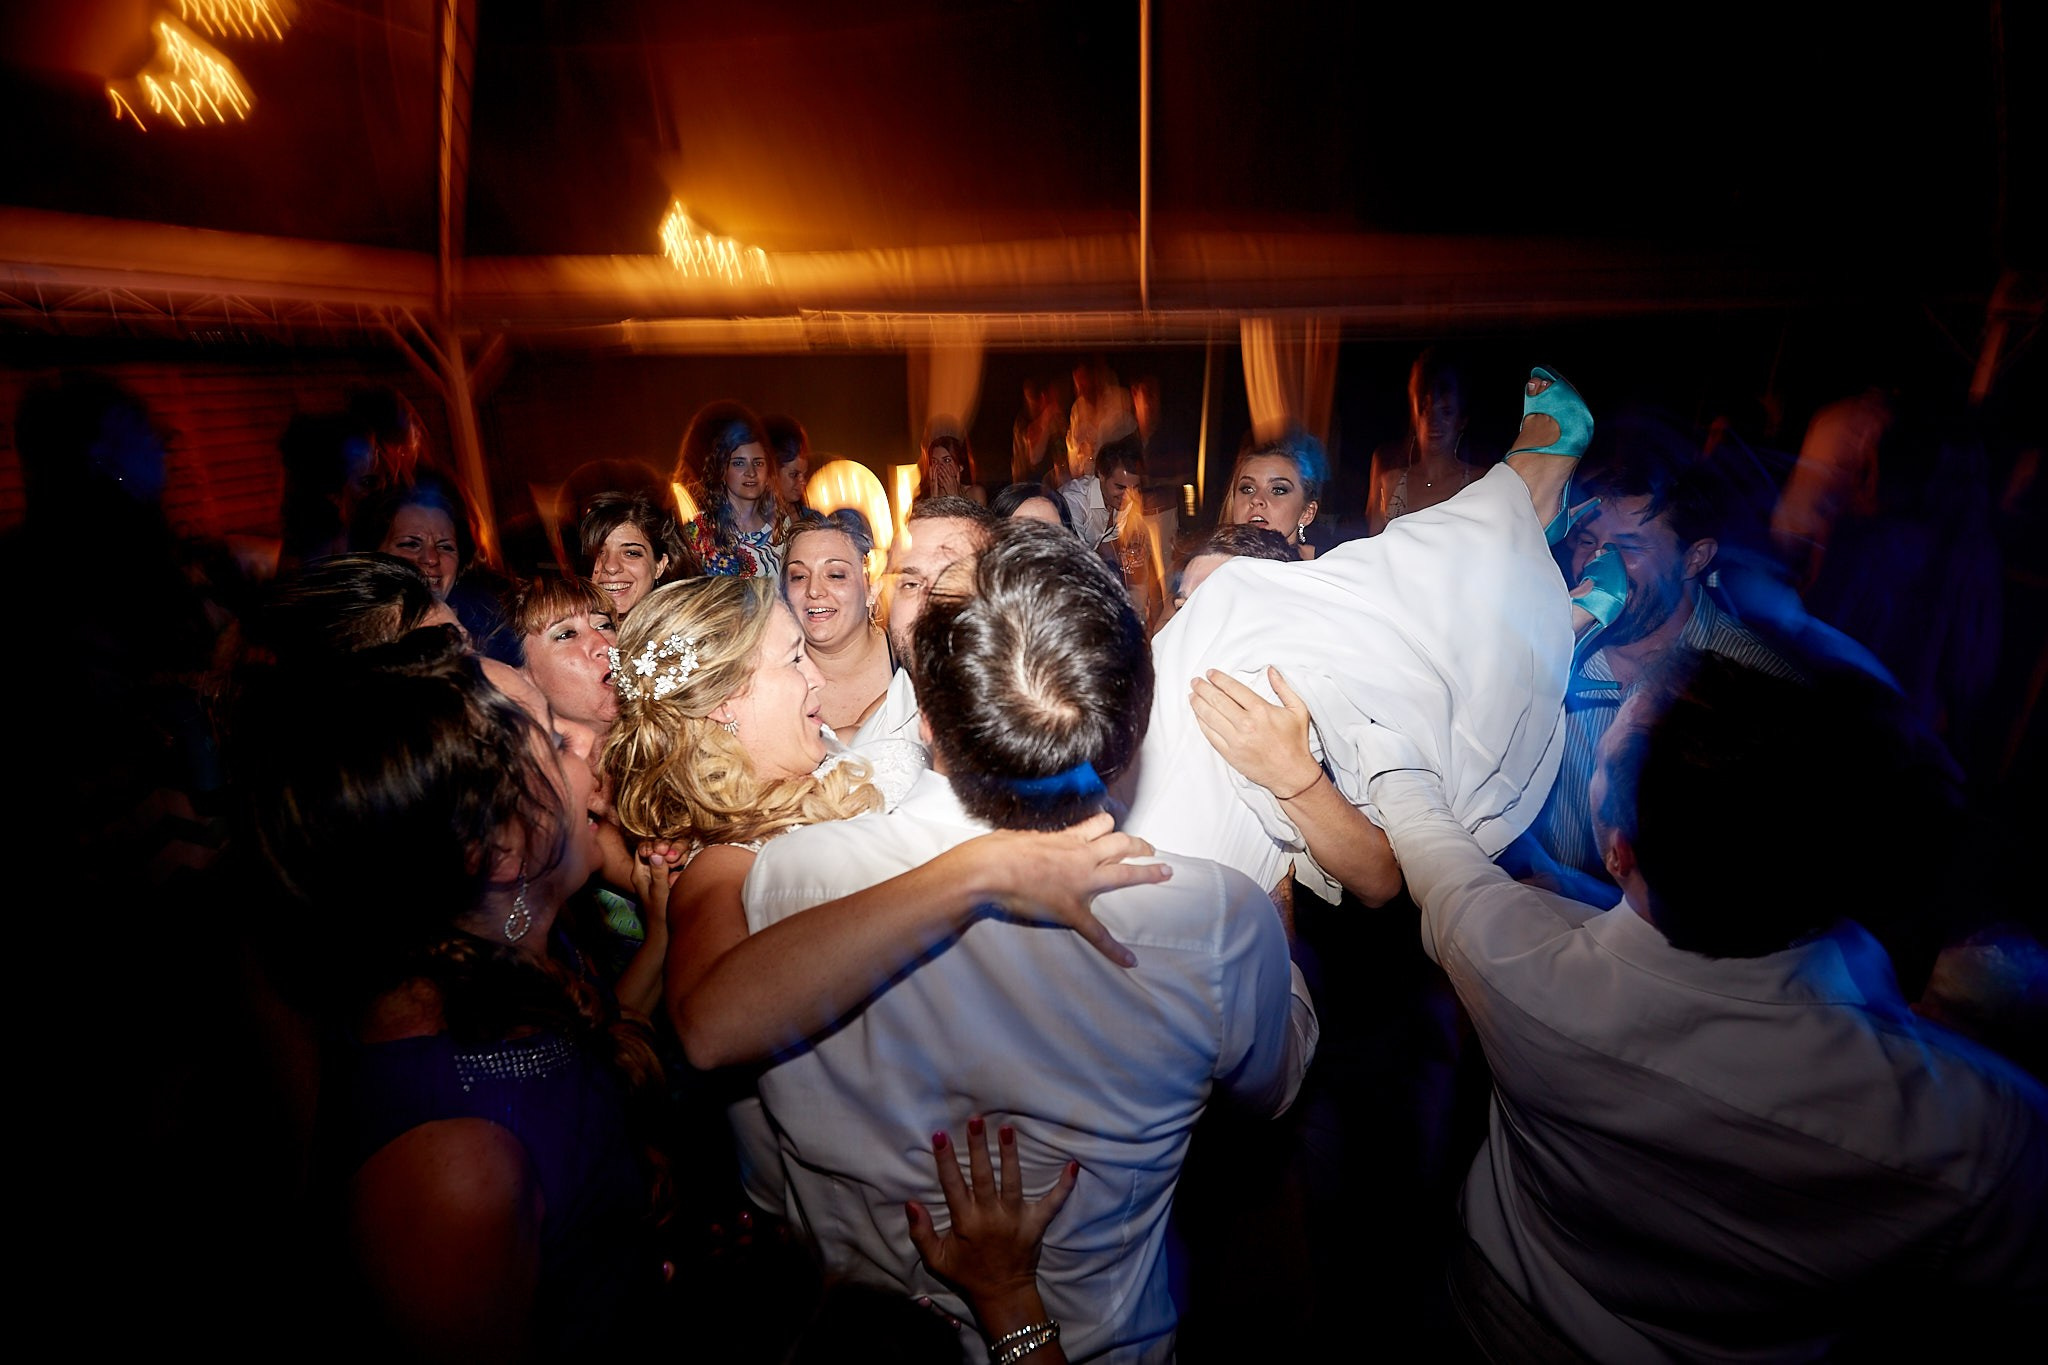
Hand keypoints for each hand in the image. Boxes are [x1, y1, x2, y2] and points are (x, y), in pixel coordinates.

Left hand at [631, 839, 684, 917]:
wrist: (665, 931)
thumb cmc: (660, 914)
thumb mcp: (660, 892)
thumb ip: (658, 873)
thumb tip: (656, 854)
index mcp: (639, 873)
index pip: (642, 849)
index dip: (653, 846)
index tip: (663, 851)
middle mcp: (647, 872)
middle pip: (656, 851)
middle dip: (667, 851)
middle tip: (673, 859)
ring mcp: (658, 876)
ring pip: (667, 857)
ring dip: (675, 859)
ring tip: (677, 868)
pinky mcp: (668, 880)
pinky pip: (674, 867)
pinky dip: (678, 868)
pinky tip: (679, 878)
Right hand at [906, 1117, 1075, 1316]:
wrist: (1002, 1296)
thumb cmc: (968, 1275)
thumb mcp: (936, 1260)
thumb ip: (920, 1232)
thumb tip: (910, 1203)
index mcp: (966, 1222)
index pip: (952, 1185)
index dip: (945, 1160)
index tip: (940, 1135)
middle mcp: (991, 1217)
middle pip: (983, 1176)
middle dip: (978, 1147)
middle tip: (976, 1120)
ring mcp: (1016, 1220)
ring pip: (1013, 1182)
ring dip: (1011, 1155)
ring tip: (1008, 1128)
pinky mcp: (1036, 1225)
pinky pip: (1053, 1203)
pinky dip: (1063, 1186)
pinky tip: (1072, 1166)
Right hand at [963, 814, 1164, 967]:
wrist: (990, 869)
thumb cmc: (999, 850)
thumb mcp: (1022, 837)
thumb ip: (1037, 841)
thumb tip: (1032, 843)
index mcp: (1068, 839)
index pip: (1098, 826)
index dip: (1108, 825)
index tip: (1114, 825)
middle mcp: (1081, 856)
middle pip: (1120, 844)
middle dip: (1139, 846)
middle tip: (1151, 850)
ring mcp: (1081, 883)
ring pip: (1122, 873)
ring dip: (1146, 872)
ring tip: (1163, 873)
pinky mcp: (1072, 911)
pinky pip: (1097, 932)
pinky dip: (1114, 949)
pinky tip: (1130, 960)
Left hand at [1190, 667, 1321, 798]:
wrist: (1292, 773)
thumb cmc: (1295, 743)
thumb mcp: (1298, 710)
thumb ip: (1283, 688)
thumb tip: (1271, 670)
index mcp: (1261, 710)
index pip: (1233, 689)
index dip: (1219, 679)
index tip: (1211, 674)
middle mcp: (1246, 724)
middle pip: (1217, 700)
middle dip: (1203, 688)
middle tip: (1196, 682)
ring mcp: (1236, 740)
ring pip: (1210, 717)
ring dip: (1198, 704)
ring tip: (1192, 695)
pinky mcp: (1230, 753)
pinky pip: (1210, 735)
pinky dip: (1202, 723)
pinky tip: (1198, 715)